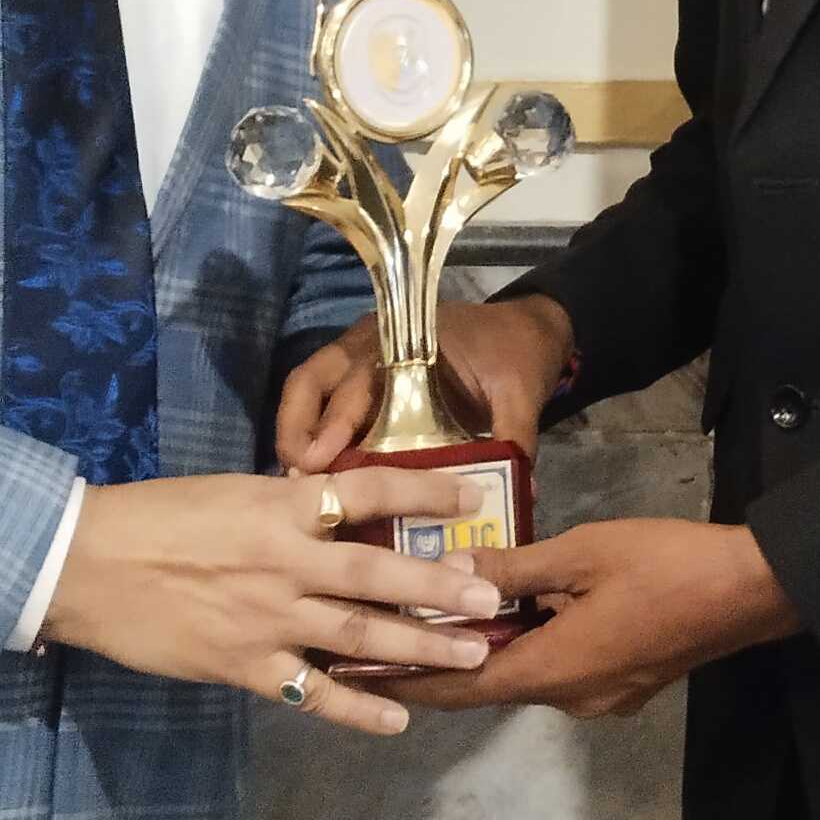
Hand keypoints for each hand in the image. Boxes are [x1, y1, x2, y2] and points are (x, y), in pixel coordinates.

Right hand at [41, 466, 506, 737]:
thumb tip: (330, 502)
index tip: (472, 500)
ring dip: (421, 646)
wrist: (84, 565)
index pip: (367, 491)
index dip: (423, 495)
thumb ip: (283, 505)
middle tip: (493, 596)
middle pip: (378, 574)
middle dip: (441, 587)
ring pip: (359, 635)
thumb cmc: (153, 518)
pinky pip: (312, 692)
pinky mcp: (244, 666)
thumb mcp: (227, 493)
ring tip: (473, 653)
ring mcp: (267, 618)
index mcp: (279, 507)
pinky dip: (358, 708)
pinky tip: (399, 718)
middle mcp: (284, 562)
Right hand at [277, 294, 574, 473]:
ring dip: (295, 430)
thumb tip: (521, 491)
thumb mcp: (519, 394)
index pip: (357, 378)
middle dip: (298, 429)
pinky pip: (322, 399)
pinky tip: (313, 475)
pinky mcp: (362, 377)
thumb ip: (514, 438)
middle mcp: (372, 344)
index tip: (319, 460)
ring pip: (307, 387)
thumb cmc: (515, 354)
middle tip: (296, 479)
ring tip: (294, 481)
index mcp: (408, 341)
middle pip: (313, 380)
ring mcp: (360, 356)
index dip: (333, 419)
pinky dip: (311, 432)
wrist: (525, 328)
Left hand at [380, 517, 799, 719]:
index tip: (357, 678)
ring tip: (439, 620)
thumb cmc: (667, 564)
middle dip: (439, 664)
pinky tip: (514, 616)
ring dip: (486, 653)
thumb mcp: (582, 553)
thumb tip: (449, 575)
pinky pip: (559, 668)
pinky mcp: (625, 683)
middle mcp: (571, 698)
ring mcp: (601, 696)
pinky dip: (526, 648)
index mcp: (553, 670)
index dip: (408, 684)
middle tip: (387, 640)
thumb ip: (514, 570)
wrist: (754, 590)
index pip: (461, 688)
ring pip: (526, 675)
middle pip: (489, 685)